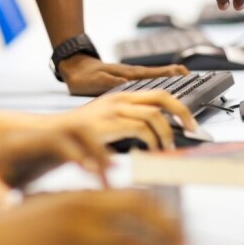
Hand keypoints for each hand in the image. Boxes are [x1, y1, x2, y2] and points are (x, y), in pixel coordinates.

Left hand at [0, 126, 112, 207]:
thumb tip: (5, 207)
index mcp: (18, 143)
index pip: (52, 139)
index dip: (73, 153)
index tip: (89, 172)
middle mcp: (34, 137)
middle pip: (73, 128)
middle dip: (95, 147)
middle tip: (110, 173)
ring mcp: (42, 143)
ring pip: (79, 135)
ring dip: (97, 151)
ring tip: (110, 177)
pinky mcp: (47, 153)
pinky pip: (76, 148)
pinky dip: (91, 159)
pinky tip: (99, 182)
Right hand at [0, 190, 194, 244]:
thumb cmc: (9, 231)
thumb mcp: (50, 212)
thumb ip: (81, 215)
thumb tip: (110, 232)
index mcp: (82, 195)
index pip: (137, 199)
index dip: (164, 218)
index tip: (179, 235)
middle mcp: (86, 206)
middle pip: (147, 216)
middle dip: (174, 238)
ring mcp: (80, 230)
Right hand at [55, 90, 194, 149]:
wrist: (52, 135)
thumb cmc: (79, 135)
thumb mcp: (107, 124)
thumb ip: (129, 124)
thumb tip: (155, 136)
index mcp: (121, 97)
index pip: (158, 94)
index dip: (179, 106)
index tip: (190, 121)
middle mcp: (120, 99)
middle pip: (161, 97)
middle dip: (182, 112)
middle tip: (192, 129)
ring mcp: (113, 109)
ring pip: (154, 114)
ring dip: (166, 133)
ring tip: (166, 148)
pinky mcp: (108, 123)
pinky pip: (140, 128)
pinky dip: (151, 140)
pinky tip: (150, 150)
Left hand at [56, 54, 190, 96]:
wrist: (73, 68)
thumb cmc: (83, 76)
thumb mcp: (95, 81)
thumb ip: (112, 83)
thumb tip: (127, 85)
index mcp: (129, 75)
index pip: (155, 74)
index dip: (171, 75)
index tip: (186, 74)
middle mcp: (133, 74)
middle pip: (161, 75)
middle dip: (178, 76)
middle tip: (194, 78)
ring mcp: (130, 76)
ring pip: (155, 78)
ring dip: (171, 79)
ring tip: (186, 81)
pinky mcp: (126, 80)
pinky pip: (147, 82)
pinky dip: (159, 82)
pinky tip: (163, 87)